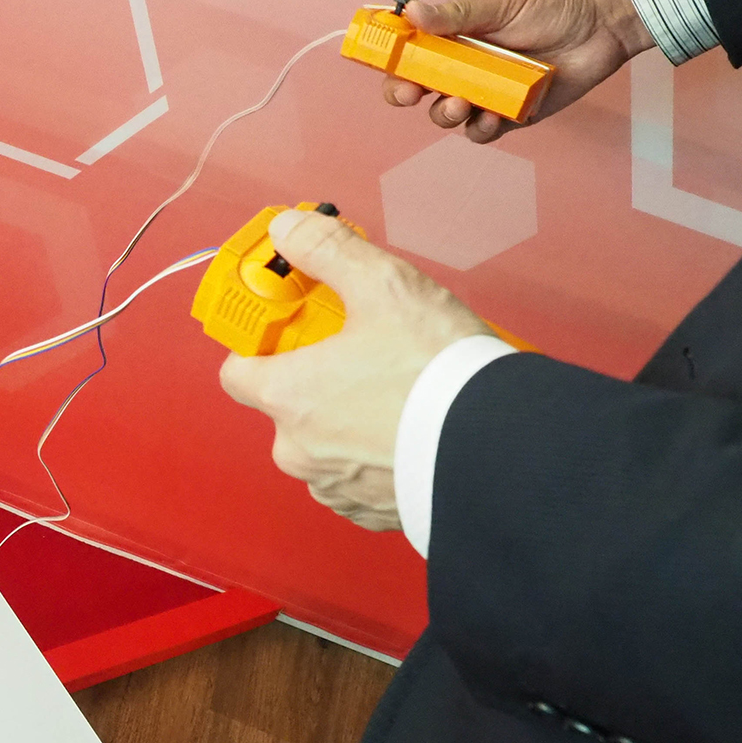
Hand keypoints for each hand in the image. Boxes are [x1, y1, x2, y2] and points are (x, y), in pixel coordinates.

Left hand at [218, 210, 487, 529]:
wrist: (503, 450)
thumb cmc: (440, 375)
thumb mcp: (382, 286)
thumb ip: (325, 251)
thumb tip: (289, 230)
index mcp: (287, 397)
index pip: (238, 369)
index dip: (262, 341)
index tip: (289, 323)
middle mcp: (299, 449)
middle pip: (287, 402)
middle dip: (318, 373)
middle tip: (362, 347)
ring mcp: (334, 486)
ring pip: (324, 440)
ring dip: (349, 415)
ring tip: (397, 386)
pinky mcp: (372, 512)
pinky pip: (359, 475)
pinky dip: (376, 452)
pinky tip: (411, 425)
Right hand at [386, 0, 654, 141]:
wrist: (605, 19)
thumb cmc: (552, 1)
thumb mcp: (499, 2)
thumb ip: (455, 14)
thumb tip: (411, 13)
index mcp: (455, 37)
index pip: (411, 54)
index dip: (393, 64)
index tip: (389, 68)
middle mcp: (465, 66)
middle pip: (420, 90)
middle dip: (409, 94)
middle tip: (415, 93)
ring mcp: (488, 92)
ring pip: (448, 115)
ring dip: (445, 114)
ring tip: (460, 104)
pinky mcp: (513, 113)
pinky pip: (485, 131)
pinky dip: (481, 128)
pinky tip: (490, 116)